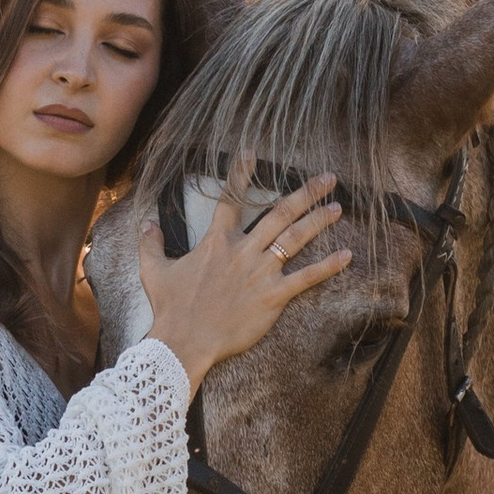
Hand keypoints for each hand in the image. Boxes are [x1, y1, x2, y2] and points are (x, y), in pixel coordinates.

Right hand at [138, 175, 352, 394]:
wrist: (184, 342)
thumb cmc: (170, 308)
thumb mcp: (153, 271)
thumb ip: (151, 243)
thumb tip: (146, 223)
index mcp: (216, 243)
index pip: (231, 200)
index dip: (241, 173)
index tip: (253, 152)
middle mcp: (242, 252)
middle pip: (279, 214)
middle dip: (305, 193)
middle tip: (328, 178)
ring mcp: (260, 273)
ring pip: (295, 239)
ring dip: (319, 221)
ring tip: (338, 207)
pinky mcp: (273, 297)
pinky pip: (306, 278)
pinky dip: (328, 266)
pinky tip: (346, 255)